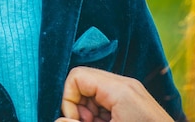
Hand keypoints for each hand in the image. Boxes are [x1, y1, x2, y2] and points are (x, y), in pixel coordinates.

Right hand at [56, 66, 173, 121]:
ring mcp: (132, 91)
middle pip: (85, 83)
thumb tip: (59, 120)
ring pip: (95, 92)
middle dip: (78, 106)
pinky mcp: (135, 101)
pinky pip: (108, 100)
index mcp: (118, 88)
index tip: (74, 121)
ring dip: (89, 112)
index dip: (68, 99)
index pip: (77, 76)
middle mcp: (126, 84)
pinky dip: (101, 114)